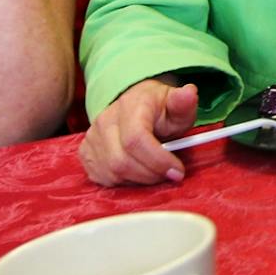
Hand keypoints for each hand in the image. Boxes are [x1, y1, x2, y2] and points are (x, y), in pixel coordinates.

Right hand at [79, 78, 198, 185]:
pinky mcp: (86, 152)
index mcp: (130, 105)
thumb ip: (183, 103)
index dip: (157, 161)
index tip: (177, 171)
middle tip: (169, 175)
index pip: (135, 140)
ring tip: (155, 171)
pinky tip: (138, 171)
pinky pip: (103, 177)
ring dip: (139, 179)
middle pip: (122, 161)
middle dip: (150, 174)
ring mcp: (92, 137)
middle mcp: (105, 120)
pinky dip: (124, 182)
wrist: (136, 104)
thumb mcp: (176, 104)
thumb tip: (189, 93)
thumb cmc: (159, 108)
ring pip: (112, 172)